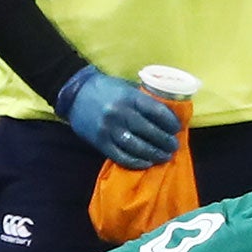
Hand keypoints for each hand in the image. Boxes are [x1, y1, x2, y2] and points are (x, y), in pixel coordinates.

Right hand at [59, 66, 179, 168]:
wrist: (75, 94)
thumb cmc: (105, 89)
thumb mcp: (126, 87)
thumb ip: (142, 99)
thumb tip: (166, 113)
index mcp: (129, 97)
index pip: (156, 111)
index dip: (170, 122)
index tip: (177, 128)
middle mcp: (120, 113)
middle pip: (149, 131)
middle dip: (165, 141)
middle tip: (174, 146)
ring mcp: (109, 129)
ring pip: (136, 146)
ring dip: (154, 153)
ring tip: (164, 156)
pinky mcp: (100, 142)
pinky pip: (121, 156)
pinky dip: (135, 162)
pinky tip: (146, 163)